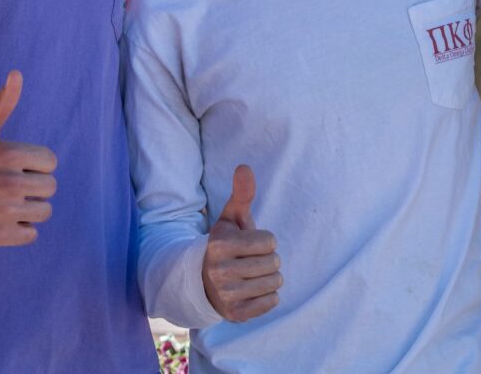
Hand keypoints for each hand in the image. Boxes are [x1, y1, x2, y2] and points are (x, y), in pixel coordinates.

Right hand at [0, 70, 56, 246]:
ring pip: (44, 211)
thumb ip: (3, 103)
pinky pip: (31, 233)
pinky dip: (20, 229)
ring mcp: (4, 211)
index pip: (50, 162)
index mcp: (10, 154)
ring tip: (5, 202)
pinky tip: (0, 218)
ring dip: (28, 208)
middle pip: (50, 188)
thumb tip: (17, 73)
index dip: (34, 164)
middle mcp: (10, 183)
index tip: (14, 165)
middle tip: (7, 185)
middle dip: (33, 186)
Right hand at [202, 165, 281, 321]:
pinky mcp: (236, 314)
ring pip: (275, 282)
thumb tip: (245, 167)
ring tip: (253, 274)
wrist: (206, 280)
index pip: (269, 241)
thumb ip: (242, 193)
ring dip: (270, 277)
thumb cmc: (226, 244)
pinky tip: (253, 290)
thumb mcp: (231, 217)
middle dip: (269, 259)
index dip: (266, 240)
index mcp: (219, 245)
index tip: (251, 243)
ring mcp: (227, 295)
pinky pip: (272, 302)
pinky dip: (268, 295)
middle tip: (252, 260)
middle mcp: (219, 271)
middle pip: (274, 262)